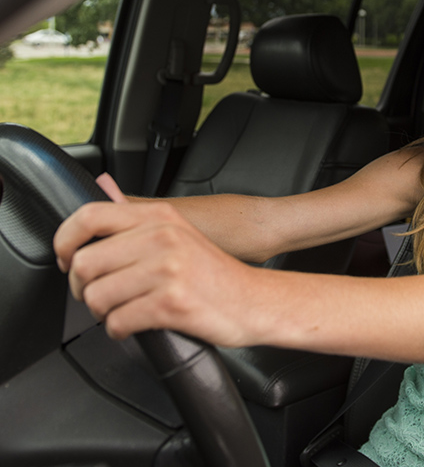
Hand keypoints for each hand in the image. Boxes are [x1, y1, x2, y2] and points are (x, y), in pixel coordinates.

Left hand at [54, 174, 262, 345]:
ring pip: (96, 297)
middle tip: (99, 296)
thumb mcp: (180, 233)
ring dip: (102, 312)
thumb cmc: (216, 274)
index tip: (66, 259)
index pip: (88, 217)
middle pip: (84, 263)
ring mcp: (167, 270)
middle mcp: (162, 238)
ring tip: (122, 311)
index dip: (64, 241)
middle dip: (83, 288)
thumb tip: (100, 196)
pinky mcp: (171, 303)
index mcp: (160, 218)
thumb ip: (139, 220)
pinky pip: (117, 322)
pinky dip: (119, 330)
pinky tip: (135, 325)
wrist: (256, 300)